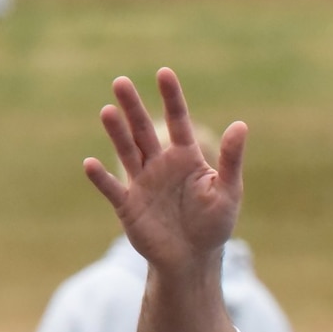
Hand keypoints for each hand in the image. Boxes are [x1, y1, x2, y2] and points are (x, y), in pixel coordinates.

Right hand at [83, 67, 245, 274]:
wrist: (193, 258)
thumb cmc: (214, 224)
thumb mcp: (228, 191)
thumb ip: (231, 159)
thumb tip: (241, 124)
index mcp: (186, 158)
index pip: (178, 121)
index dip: (171, 98)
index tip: (164, 73)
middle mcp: (161, 164)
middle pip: (144, 130)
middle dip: (133, 107)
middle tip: (121, 82)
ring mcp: (142, 183)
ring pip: (127, 151)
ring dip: (117, 133)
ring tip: (107, 111)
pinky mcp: (129, 205)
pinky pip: (113, 188)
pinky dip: (102, 178)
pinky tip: (91, 163)